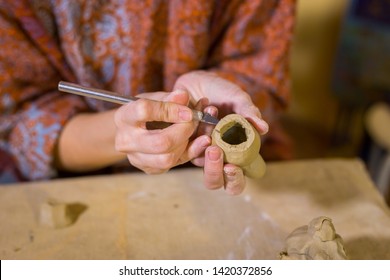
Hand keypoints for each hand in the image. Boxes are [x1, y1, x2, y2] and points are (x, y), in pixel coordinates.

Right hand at [114, 90, 210, 173]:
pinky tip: (194, 142)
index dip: (170, 110)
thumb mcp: (155, 98)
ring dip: (186, 144)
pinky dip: (188, 153)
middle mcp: (126, 141)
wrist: (135, 130)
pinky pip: (173, 165)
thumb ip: (170, 97)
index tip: (187, 110)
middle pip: (160, 142)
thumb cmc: (147, 111)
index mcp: (124, 117)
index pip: (144, 111)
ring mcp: (136, 158)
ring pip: (167, 158)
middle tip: (193, 121)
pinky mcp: (148, 169)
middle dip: (183, 131)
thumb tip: (183, 95)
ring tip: (191, 131)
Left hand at [174, 71, 268, 194]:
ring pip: (198, 163)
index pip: (237, 181)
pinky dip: (195, 127)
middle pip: (214, 181)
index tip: (232, 166)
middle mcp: (218, 156)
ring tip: (212, 111)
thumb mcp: (238, 99)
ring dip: (204, 139)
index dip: (235, 179)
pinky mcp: (183, 142)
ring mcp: (199, 150)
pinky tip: (204, 107)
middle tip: (214, 150)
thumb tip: (264, 128)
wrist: (197, 81)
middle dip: (213, 170)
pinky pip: (186, 144)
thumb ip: (249, 113)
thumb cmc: (223, 92)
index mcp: (237, 154)